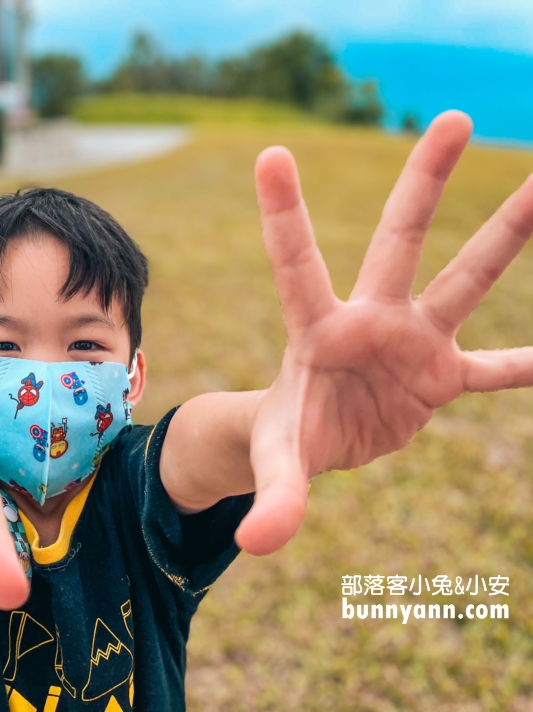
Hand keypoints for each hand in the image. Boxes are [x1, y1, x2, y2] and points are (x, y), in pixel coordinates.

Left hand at [241, 111, 532, 554]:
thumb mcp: (278, 464)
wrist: (316, 443)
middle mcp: (370, 320)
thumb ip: (274, 498)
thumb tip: (255, 545)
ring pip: (467, 280)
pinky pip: (497, 369)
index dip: (284, 213)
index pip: (295, 263)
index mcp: (317, 329)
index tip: (271, 154)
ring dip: (508, 235)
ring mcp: (412, 343)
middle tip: (454, 117)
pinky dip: (529, 366)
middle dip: (424, 183)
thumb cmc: (286, 436)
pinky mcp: (440, 378)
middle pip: (398, 240)